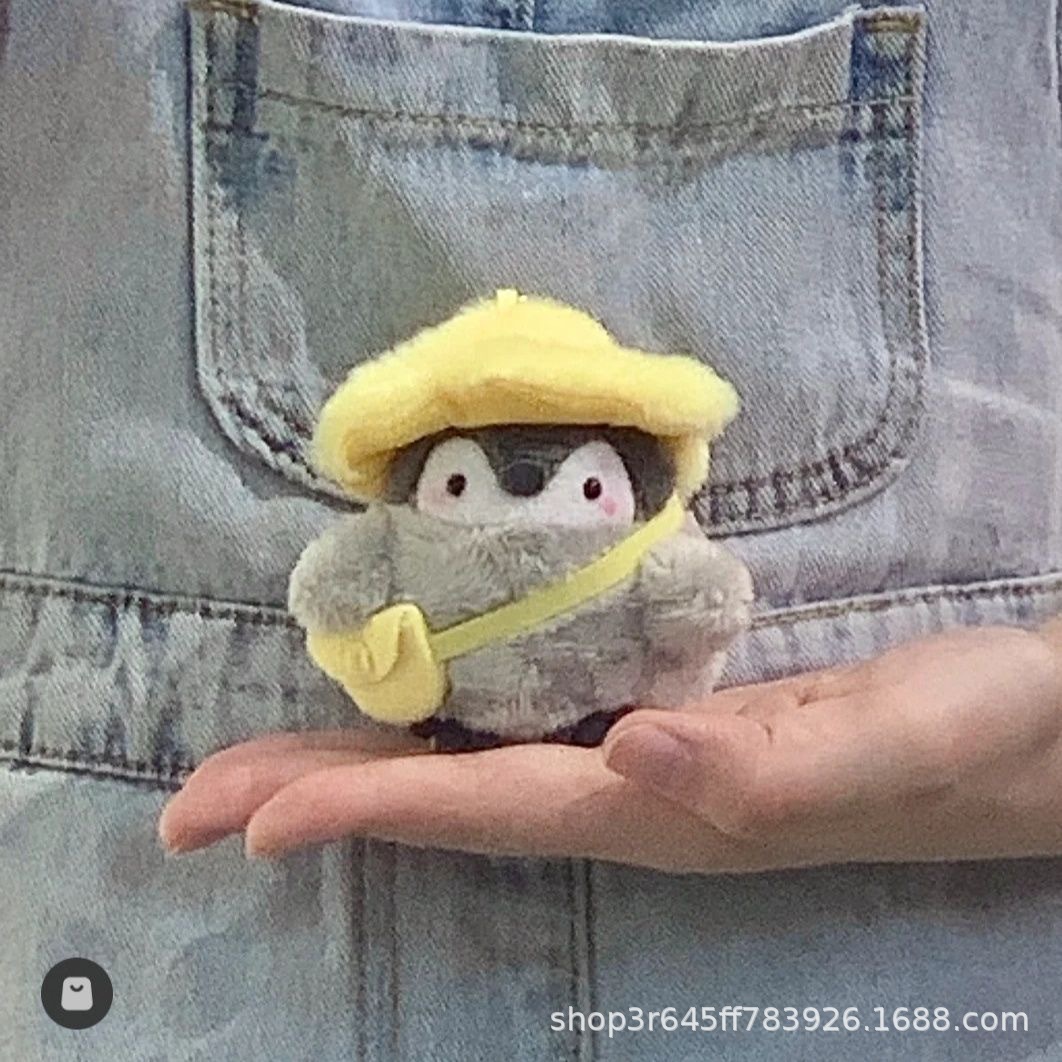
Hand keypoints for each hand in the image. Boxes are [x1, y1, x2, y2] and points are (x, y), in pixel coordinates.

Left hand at [159, 622, 1061, 872]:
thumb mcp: (890, 741)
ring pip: (466, 776)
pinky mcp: (663, 731)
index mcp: (665, 805)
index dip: (365, 808)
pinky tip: (400, 725)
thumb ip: (765, 767)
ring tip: (253, 776)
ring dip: (358, 772)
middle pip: (445, 805)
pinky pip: (515, 739)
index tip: (249, 815)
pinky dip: (435, 737)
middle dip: (319, 802)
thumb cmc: (970, 738)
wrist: (1015, 744)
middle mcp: (631, 796)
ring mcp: (642, 767)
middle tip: (192, 809)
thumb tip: (635, 749)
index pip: (485, 809)